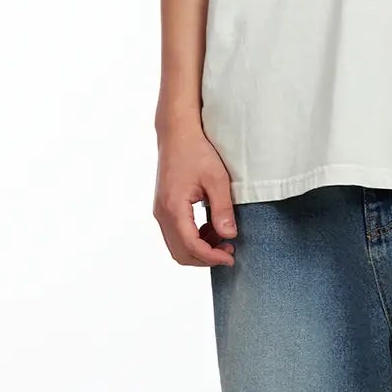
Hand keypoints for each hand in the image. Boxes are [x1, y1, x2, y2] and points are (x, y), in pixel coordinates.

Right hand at [153, 124, 237, 265]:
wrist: (177, 134)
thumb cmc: (196, 151)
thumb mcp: (217, 179)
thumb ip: (222, 209)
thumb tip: (229, 236)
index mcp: (173, 207)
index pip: (191, 246)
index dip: (212, 257)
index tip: (231, 257)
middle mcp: (162, 213)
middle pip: (180, 253)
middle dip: (205, 258)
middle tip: (229, 251)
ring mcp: (161, 211)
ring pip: (177, 246)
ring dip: (199, 250)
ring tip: (222, 239)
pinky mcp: (164, 208)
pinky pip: (176, 234)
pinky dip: (193, 240)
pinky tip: (210, 228)